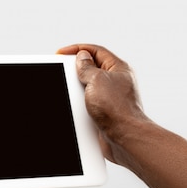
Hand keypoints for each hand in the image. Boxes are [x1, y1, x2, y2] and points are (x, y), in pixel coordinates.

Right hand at [57, 44, 148, 164]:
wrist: (124, 137)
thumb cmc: (117, 109)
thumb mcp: (97, 80)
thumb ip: (87, 67)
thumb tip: (81, 57)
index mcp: (118, 68)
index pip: (96, 51)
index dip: (77, 49)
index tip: (61, 53)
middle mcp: (115, 82)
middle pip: (91, 68)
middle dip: (76, 70)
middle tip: (63, 72)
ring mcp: (110, 98)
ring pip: (88, 88)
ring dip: (77, 90)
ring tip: (69, 91)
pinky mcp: (105, 113)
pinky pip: (88, 104)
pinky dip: (80, 105)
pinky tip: (74, 107)